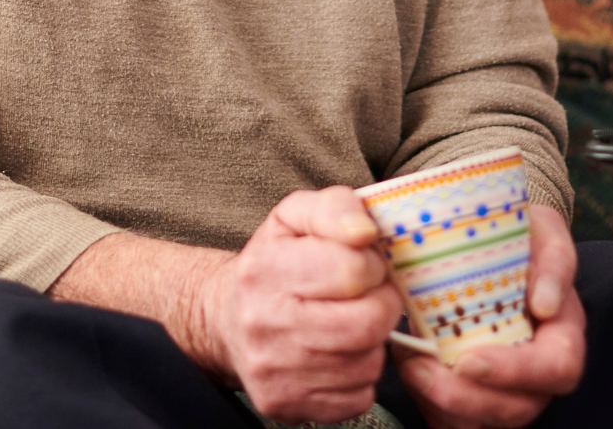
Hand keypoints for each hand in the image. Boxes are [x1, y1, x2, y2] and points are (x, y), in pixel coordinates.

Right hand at [193, 186, 404, 422]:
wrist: (228, 319)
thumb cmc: (275, 262)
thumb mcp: (296, 216)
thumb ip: (336, 207)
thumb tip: (365, 231)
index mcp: (266, 269)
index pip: (352, 270)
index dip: (373, 264)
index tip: (365, 263)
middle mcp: (265, 324)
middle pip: (366, 323)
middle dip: (383, 305)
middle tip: (370, 295)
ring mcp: (274, 371)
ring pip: (368, 363)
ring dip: (373, 341)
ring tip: (353, 322)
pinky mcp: (286, 405)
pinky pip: (358, 398)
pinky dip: (360, 375)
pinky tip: (342, 353)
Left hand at [393, 204, 585, 427]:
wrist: (493, 241)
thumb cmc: (523, 237)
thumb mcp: (544, 230)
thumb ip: (555, 260)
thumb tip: (546, 304)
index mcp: (563, 333)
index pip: (557, 369)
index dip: (514, 373)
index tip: (467, 358)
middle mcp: (541, 372)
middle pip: (518, 409)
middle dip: (465, 398)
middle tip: (421, 368)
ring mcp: (511, 390)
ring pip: (484, 423)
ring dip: (441, 403)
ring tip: (410, 366)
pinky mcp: (478, 398)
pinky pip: (458, 422)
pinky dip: (431, 407)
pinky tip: (412, 370)